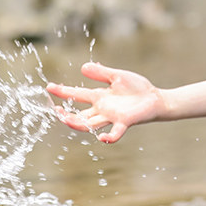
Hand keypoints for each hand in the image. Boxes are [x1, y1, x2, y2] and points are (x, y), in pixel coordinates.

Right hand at [46, 62, 164, 142]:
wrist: (156, 99)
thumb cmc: (138, 88)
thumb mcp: (117, 76)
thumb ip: (101, 73)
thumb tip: (83, 67)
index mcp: (100, 97)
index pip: (77, 94)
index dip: (63, 91)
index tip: (49, 87)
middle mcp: (103, 109)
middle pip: (79, 115)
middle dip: (65, 114)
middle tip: (54, 109)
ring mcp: (112, 116)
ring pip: (90, 124)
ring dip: (77, 123)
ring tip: (65, 119)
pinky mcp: (125, 121)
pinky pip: (116, 133)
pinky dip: (110, 137)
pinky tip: (103, 138)